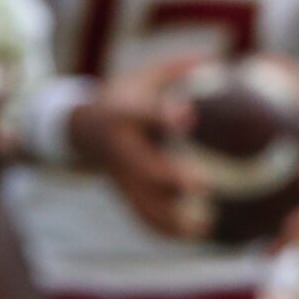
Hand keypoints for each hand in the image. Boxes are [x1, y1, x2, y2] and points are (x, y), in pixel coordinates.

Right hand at [67, 54, 206, 238]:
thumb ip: (178, 70)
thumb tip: (218, 61)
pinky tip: (196, 237)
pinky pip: (141, 215)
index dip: (162, 114)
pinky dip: (165, 230)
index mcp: (123, 113)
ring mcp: (118, 174)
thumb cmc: (125, 98)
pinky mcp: (122, 192)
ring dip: (171, 216)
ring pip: (140, 200)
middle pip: (142, 165)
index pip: (142, 113)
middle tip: (202, 184)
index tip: (187, 116)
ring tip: (205, 227)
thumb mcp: (143, 76)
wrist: (81, 127)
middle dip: (168, 176)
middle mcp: (120, 147)